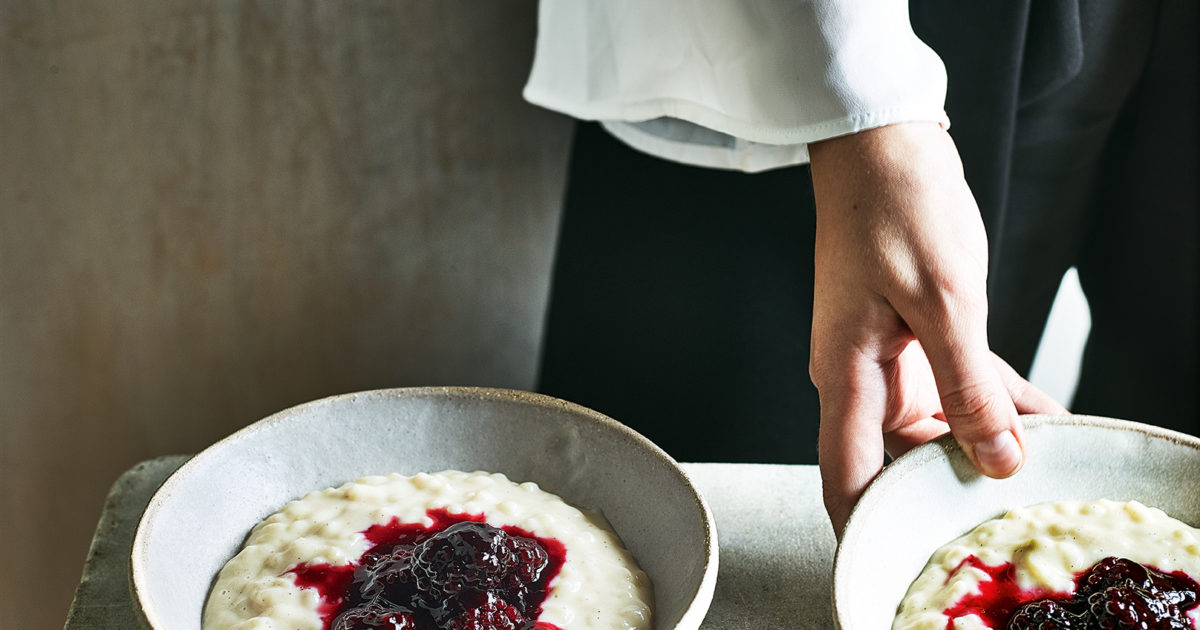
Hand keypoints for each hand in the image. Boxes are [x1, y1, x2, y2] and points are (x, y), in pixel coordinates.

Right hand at [807, 122, 1066, 536]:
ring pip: (933, 426)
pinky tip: (1040, 413)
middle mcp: (856, 378)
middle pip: (898, 459)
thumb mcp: (946, 303)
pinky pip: (952, 387)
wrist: (881, 146)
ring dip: (983, 440)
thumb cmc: (895, 209)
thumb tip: (998, 460)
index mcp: (844, 377)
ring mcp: (881, 360)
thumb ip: (970, 389)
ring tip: (1042, 454)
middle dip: (952, 485)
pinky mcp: (907, 339)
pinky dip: (992, 401)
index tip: (899, 562)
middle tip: (1014, 502)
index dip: (866, 532)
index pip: (845, 478)